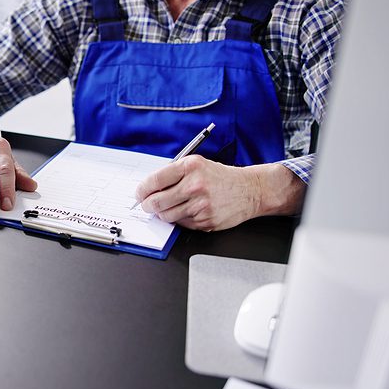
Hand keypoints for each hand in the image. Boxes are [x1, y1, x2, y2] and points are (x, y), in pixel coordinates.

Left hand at [134, 155, 305, 231]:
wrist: (249, 190)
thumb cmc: (220, 178)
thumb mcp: (197, 165)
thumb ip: (173, 174)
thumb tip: (148, 188)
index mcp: (190, 167)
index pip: (155, 180)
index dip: (142, 189)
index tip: (139, 193)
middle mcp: (195, 185)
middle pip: (156, 201)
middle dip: (147, 204)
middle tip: (147, 204)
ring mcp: (200, 205)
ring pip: (166, 215)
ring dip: (163, 213)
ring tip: (169, 207)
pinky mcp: (205, 221)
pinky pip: (181, 224)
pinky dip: (180, 219)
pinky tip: (188, 211)